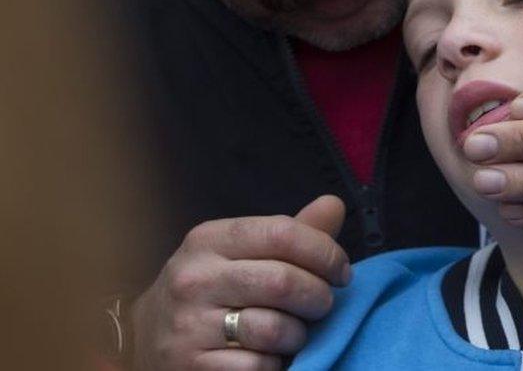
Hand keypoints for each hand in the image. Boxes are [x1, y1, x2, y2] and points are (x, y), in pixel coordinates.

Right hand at [130, 196, 349, 369]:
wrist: (146, 338)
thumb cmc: (212, 289)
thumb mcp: (241, 252)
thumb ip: (291, 233)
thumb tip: (335, 204)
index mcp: (209, 240)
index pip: (283, 233)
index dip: (325, 253)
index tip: (341, 272)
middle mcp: (194, 278)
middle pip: (283, 282)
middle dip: (319, 297)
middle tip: (323, 305)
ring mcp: (188, 325)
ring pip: (275, 328)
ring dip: (300, 334)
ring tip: (295, 332)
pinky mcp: (192, 366)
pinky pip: (259, 366)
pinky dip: (277, 364)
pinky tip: (270, 356)